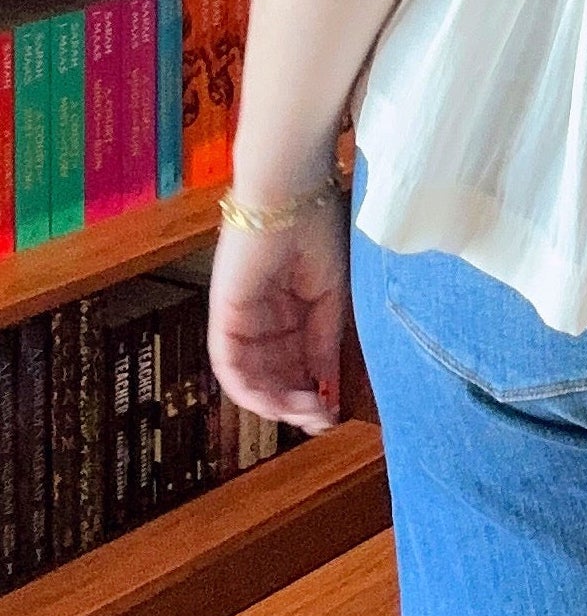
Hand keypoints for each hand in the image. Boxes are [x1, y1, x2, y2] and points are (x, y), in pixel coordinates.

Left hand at [208, 193, 348, 434]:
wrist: (290, 194)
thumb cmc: (318, 229)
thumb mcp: (332, 293)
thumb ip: (324, 340)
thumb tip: (326, 386)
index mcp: (291, 306)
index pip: (298, 359)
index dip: (314, 388)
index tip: (333, 412)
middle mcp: (264, 317)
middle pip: (275, 373)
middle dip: (297, 401)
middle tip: (320, 421)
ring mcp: (242, 318)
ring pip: (253, 376)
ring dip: (277, 402)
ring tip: (305, 414)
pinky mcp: (224, 316)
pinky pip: (230, 365)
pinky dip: (250, 390)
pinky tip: (276, 403)